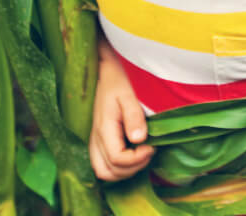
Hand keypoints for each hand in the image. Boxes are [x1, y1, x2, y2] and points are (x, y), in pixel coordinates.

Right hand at [89, 42, 154, 180]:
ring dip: (124, 171)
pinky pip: (102, 165)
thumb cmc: (117, 82)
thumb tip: (140, 139)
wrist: (103, 74)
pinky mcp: (96, 142)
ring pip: (103, 172)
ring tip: (141, 155)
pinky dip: (117, 168)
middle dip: (132, 168)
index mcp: (104, 129)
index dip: (137, 159)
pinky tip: (132, 156)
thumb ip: (134, 117)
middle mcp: (96, 139)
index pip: (118, 159)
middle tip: (149, 152)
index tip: (152, 146)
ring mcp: (94, 142)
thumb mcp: (128, 96)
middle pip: (109, 172)